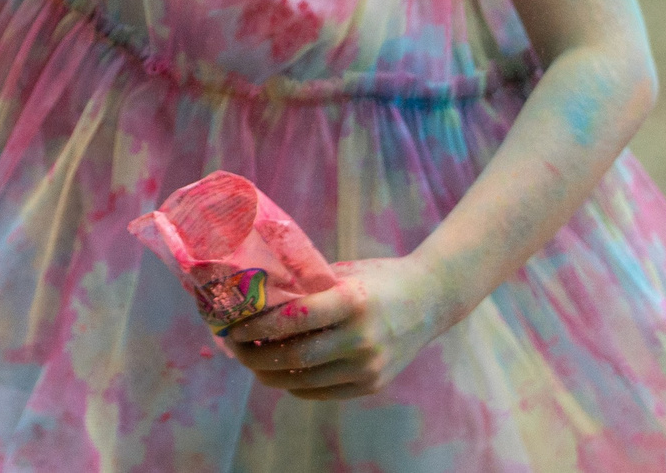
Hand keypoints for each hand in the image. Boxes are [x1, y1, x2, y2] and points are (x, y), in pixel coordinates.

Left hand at [220, 255, 454, 398]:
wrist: (431, 300)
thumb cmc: (379, 279)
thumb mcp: (344, 273)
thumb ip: (308, 288)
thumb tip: (256, 298)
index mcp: (352, 302)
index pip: (294, 318)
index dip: (258, 326)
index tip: (234, 326)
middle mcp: (361, 338)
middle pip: (294, 357)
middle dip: (256, 356)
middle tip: (234, 348)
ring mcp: (368, 366)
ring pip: (304, 381)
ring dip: (270, 374)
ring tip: (252, 360)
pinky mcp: (372, 385)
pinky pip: (321, 392)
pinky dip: (294, 385)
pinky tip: (280, 372)